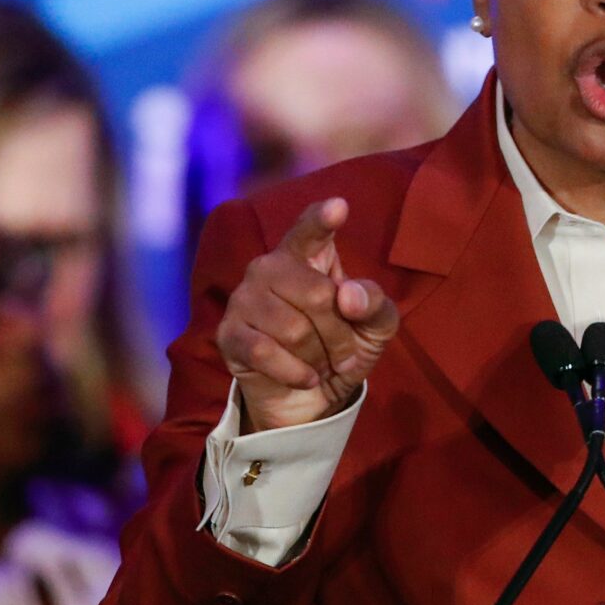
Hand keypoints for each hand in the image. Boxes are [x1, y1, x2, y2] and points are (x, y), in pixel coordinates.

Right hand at [216, 198, 398, 432]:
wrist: (312, 397)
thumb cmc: (343, 347)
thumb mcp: (375, 326)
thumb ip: (375, 304)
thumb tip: (348, 296)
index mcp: (306, 254)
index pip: (310, 230)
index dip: (322, 220)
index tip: (339, 206)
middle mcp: (269, 267)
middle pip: (317, 295)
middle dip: (340, 332)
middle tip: (342, 350)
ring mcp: (244, 298)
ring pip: (294, 328)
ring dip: (319, 356)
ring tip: (320, 362)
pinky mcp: (228, 334)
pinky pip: (266, 352)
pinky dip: (296, 372)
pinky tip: (306, 377)